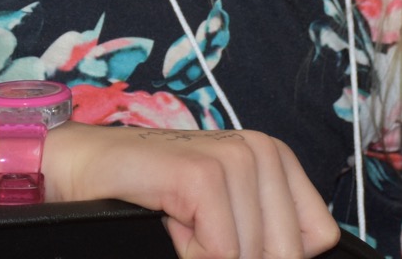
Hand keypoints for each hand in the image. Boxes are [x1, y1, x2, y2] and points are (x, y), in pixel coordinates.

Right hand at [52, 123, 339, 258]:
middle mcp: (262, 152)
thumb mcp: (224, 218)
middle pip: (286, 252)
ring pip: (252, 254)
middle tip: (199, 239)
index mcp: (276, 160)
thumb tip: (298, 258)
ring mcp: (233, 158)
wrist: (84, 169)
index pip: (317, 237)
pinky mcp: (202, 174)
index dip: (274, 257)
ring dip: (209, 255)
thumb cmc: (152, 196)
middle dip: (239, 258)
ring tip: (181, 226)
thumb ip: (263, 238)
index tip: (229, 248)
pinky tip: (172, 224)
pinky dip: (194, 254)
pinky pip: (222, 250)